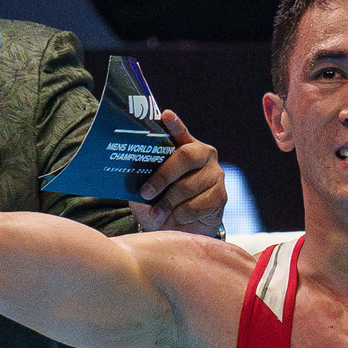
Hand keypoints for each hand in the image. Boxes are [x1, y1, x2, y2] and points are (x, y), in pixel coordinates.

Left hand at [129, 109, 227, 235]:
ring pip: (190, 185)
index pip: (179, 132)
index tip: (165, 115)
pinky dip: (183, 213)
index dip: (174, 124)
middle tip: (146, 192)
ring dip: (169, 202)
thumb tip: (126, 174)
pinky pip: (199, 204)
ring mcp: (215, 174)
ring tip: (157, 213)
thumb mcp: (145, 191)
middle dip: (163, 176)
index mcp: (183, 147)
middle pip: (186, 157)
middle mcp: (203, 155)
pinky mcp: (221, 196)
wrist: (177, 231)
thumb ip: (141, 178)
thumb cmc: (158, 204)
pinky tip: (178, 217)